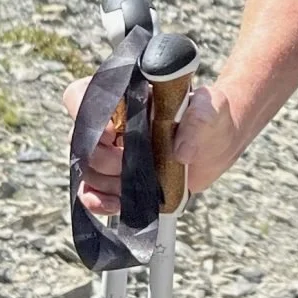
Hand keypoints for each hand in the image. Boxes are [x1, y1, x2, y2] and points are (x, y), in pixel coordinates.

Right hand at [61, 79, 246, 215]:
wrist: (217, 144)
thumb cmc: (211, 116)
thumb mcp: (211, 109)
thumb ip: (200, 118)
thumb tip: (180, 151)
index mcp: (125, 93)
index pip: (82, 94)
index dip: (88, 116)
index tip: (114, 134)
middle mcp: (111, 120)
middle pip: (80, 139)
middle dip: (104, 158)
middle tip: (131, 163)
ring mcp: (112, 150)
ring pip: (85, 168)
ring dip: (106, 182)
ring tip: (136, 184)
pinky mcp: (116, 177)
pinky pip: (90, 190)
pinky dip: (97, 200)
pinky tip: (117, 204)